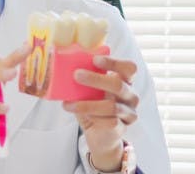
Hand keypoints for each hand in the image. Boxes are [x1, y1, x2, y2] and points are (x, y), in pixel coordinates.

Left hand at [62, 55, 137, 171]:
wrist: (98, 135)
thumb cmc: (93, 107)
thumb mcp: (88, 91)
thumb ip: (84, 80)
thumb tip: (63, 65)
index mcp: (125, 82)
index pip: (128, 68)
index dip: (114, 63)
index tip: (94, 60)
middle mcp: (130, 96)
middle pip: (118, 85)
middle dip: (96, 79)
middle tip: (76, 75)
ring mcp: (128, 113)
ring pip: (111, 106)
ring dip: (87, 104)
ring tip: (69, 104)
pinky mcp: (121, 128)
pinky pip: (109, 122)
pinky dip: (93, 118)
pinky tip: (82, 116)